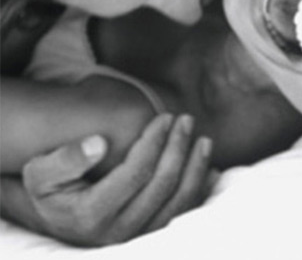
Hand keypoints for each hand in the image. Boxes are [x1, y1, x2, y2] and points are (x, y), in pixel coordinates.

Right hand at [0, 114, 212, 245]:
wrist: (58, 217)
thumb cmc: (50, 188)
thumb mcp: (40, 172)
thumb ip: (65, 159)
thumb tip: (98, 144)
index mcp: (91, 215)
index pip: (136, 173)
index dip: (154, 142)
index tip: (164, 117)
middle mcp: (118, 232)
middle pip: (162, 185)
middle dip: (178, 148)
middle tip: (186, 120)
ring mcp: (137, 238)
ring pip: (179, 203)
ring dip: (196, 168)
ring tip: (203, 140)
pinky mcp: (151, 236)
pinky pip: (184, 214)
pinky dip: (200, 189)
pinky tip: (208, 166)